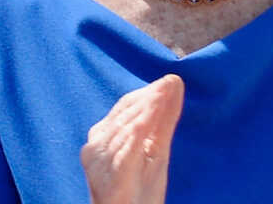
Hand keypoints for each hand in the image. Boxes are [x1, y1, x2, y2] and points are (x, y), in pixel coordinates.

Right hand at [80, 74, 183, 203]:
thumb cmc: (140, 189)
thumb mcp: (156, 151)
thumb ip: (163, 119)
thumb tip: (174, 83)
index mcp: (104, 136)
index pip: (125, 108)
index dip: (147, 94)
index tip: (169, 82)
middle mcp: (97, 145)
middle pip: (124, 115)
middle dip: (148, 99)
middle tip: (169, 84)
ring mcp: (100, 160)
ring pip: (124, 129)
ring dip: (144, 111)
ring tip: (162, 96)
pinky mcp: (110, 176)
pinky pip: (123, 151)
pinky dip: (135, 134)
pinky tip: (148, 121)